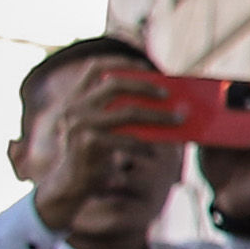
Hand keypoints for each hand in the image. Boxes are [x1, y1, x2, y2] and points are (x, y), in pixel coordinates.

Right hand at [18, 64, 178, 243]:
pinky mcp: (89, 143)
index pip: (94, 68)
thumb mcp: (102, 129)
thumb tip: (162, 101)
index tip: (145, 66)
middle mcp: (73, 108)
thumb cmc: (93, 156)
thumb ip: (117, 112)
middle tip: (168, 95)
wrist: (70, 185)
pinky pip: (128, 139)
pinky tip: (155, 152)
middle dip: (145, 86)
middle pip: (115, 84)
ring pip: (128, 112)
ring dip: (158, 115)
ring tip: (179, 119)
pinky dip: (146, 145)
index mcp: (73, 100)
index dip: (120, 63)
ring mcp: (79, 125)